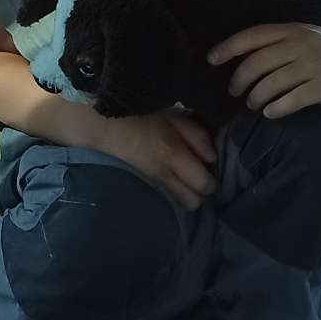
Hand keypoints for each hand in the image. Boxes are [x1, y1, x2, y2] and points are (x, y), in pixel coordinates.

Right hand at [91, 110, 217, 210]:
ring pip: (182, 203)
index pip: (203, 183)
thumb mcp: (174, 117)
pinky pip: (169, 197)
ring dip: (189, 193)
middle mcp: (164, 174)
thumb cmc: (144, 116)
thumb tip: (212, 158)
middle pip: (193, 202)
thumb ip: (197, 136)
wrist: (108, 126)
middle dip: (201, 191)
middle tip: (199, 175)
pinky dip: (177, 192)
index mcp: (173, 154)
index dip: (211, 180)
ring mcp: (154, 182)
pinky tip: (175, 177)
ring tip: (188, 177)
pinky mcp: (147, 184)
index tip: (209, 168)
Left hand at [208, 24, 320, 118]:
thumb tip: (242, 56)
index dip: (229, 47)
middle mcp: (301, 44)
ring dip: (255, 98)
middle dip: (239, 81)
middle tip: (235, 92)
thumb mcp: (307, 36)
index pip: (253, 36)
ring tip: (253, 105)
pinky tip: (270, 113)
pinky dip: (276, 109)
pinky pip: (291, 100)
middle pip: (257, 63)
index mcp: (293, 29)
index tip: (211, 60)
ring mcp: (314, 65)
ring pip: (271, 84)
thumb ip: (279, 41)